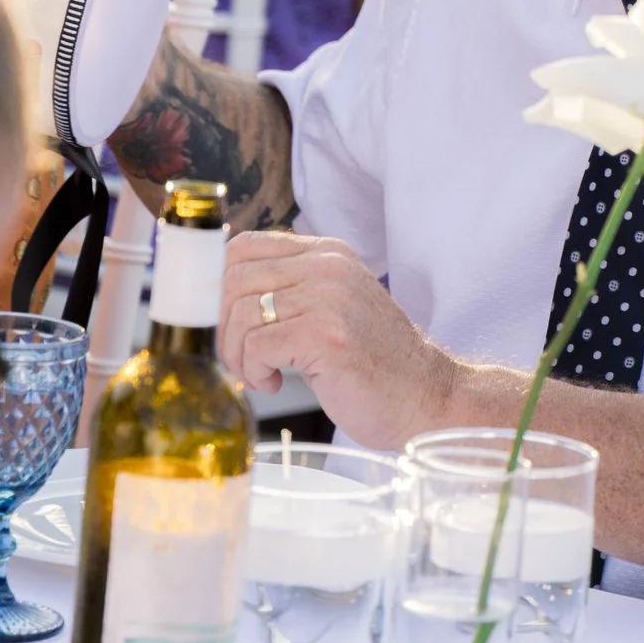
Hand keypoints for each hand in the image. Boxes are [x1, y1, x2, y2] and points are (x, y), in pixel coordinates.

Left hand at [220, 230, 458, 447]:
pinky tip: (276, 382)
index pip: (245, 246)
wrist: (424, 396)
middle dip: (223, 327)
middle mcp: (328, 266)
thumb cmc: (375, 363)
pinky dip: (255, 370)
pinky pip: (257, 344)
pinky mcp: (325, 334)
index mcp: (328, 254)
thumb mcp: (334, 307)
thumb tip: (223, 294)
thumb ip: (293, 289)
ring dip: (238, 353)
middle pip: (234, 278)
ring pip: (240, 313)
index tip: (225, 322)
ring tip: (261, 373)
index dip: (218, 286)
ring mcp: (328, 297)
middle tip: (242, 358)